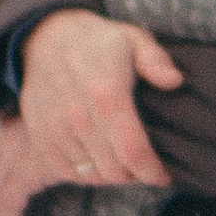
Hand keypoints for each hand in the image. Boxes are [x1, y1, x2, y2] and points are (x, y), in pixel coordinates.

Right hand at [0, 9, 184, 215]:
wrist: (46, 39)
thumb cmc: (97, 43)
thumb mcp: (133, 40)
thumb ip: (156, 61)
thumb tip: (175, 82)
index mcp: (107, 96)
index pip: (134, 153)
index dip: (153, 172)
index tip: (164, 176)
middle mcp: (79, 117)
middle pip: (114, 171)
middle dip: (135, 175)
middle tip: (143, 165)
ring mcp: (56, 130)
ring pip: (93, 176)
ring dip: (111, 174)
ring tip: (122, 160)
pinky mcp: (40, 138)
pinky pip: (69, 173)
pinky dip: (87, 173)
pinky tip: (98, 157)